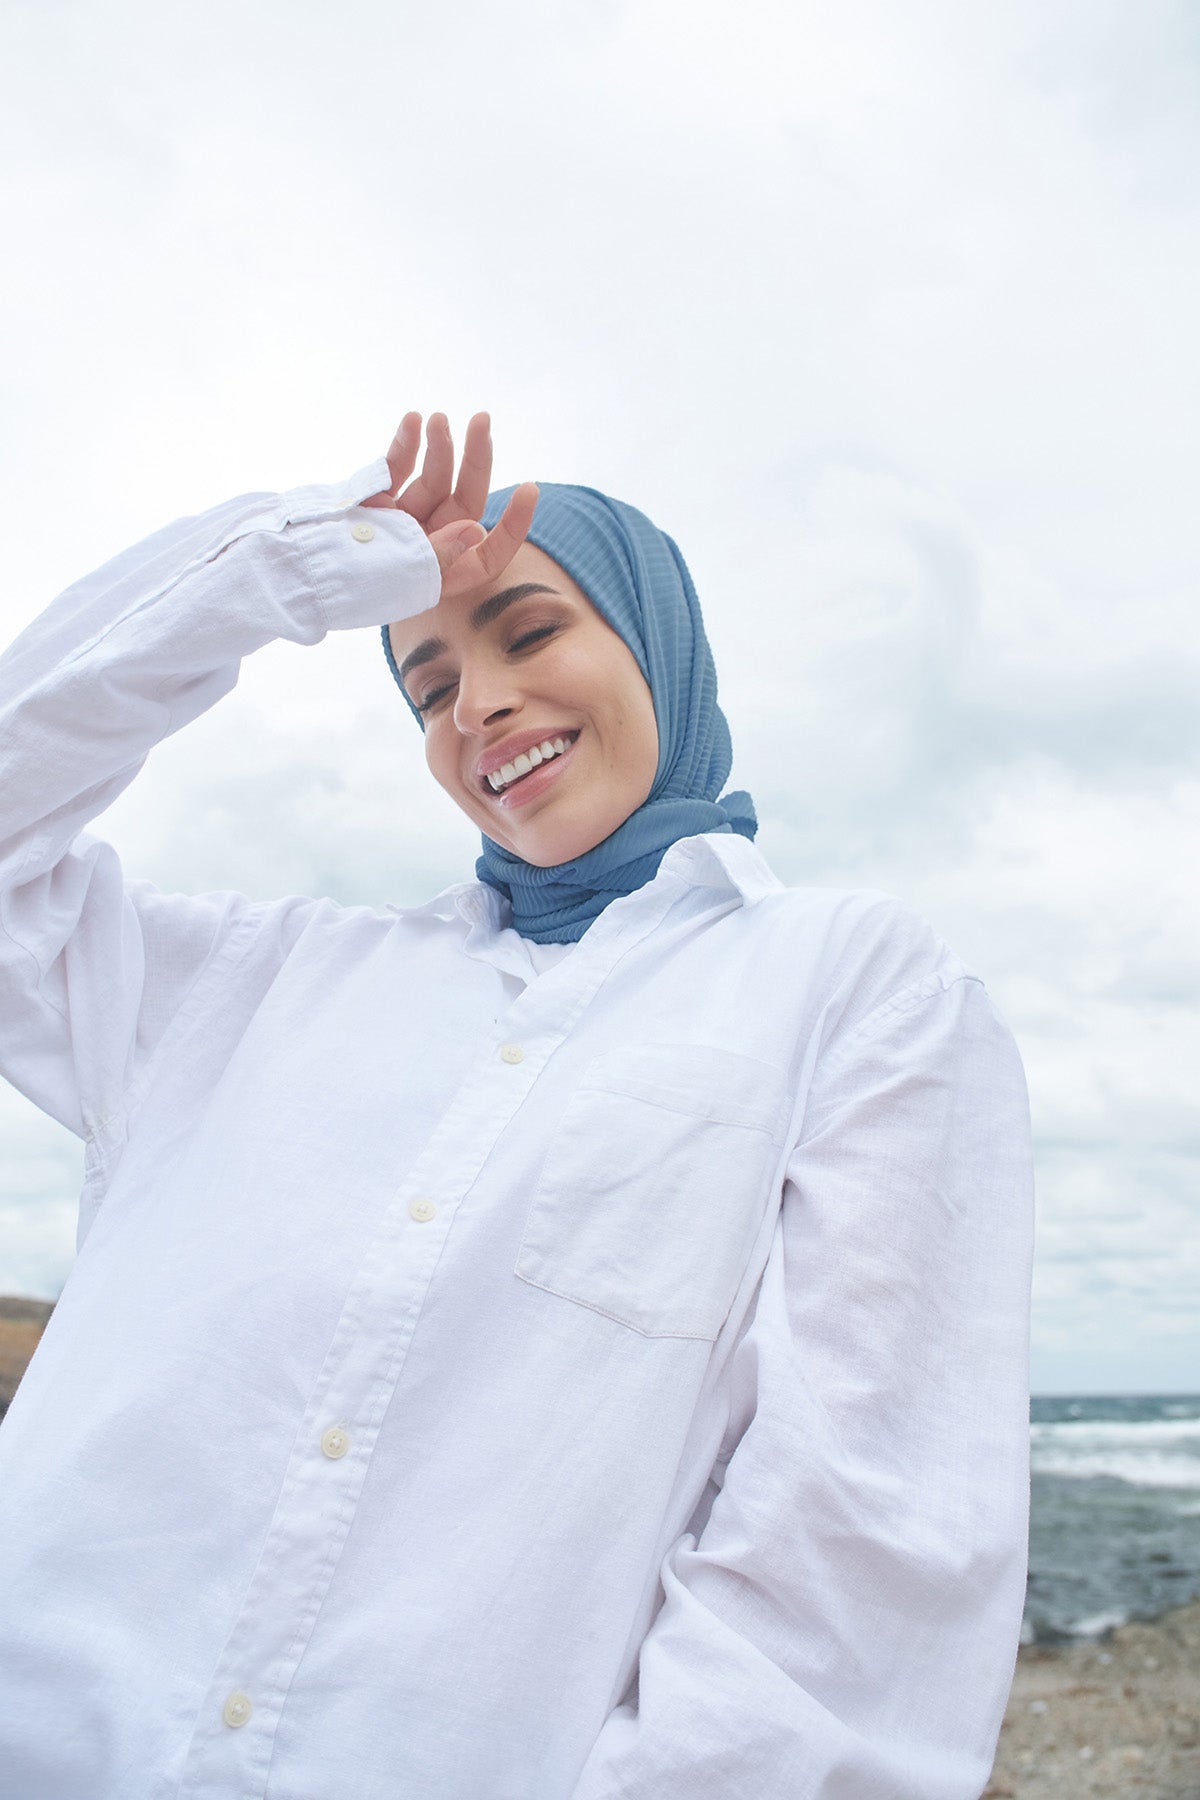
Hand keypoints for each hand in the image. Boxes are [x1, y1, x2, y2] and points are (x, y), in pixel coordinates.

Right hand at [362, 412, 537, 600]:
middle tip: (482, 420)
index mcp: (444, 574)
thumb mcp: (401, 574)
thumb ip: (439, 553)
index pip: (489, 552)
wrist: (294, 572)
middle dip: (475, 460)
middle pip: (463, 500)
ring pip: (432, 477)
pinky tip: (413, 421)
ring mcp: (404, 520)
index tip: (529, 490)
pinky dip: (404, 446)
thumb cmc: (352, 585)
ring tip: (436, 420)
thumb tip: (475, 529)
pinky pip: (398, 469)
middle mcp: (429, 545)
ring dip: (438, 447)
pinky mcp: (377, 500)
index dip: (513, 525)